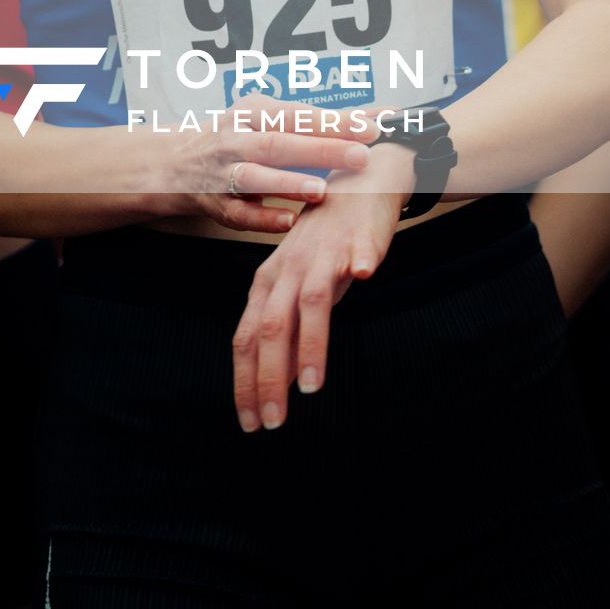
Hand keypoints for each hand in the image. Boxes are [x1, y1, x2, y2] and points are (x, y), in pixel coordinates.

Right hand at [167, 101, 375, 235]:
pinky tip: (288, 221)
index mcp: (254, 112)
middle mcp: (236, 138)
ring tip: (320, 189)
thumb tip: (372, 117)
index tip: (370, 127)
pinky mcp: (216, 203)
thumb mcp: (265, 116)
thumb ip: (314, 120)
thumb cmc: (235, 134)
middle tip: (359, 156)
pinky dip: (263, 217)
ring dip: (287, 183)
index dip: (334, 121)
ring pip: (255, 176)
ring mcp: (224, 172)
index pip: (298, 115)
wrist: (173, 161)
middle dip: (320, 149)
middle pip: (278, 141)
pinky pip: (240, 213)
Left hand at [231, 144, 411, 429]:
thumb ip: (289, 333)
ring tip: (313, 386)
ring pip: (311, 300)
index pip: (247, 336)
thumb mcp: (299, 291)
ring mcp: (323, 253)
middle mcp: (289, 269)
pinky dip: (360, 262)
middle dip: (269, 377)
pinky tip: (364, 275)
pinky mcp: (360, 238)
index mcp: (268, 282)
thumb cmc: (324, 248)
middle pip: (272, 325)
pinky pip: (359, 251)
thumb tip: (281, 381)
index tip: (249, 422)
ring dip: (311, 344)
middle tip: (273, 421)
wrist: (356, 187)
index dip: (245, 380)